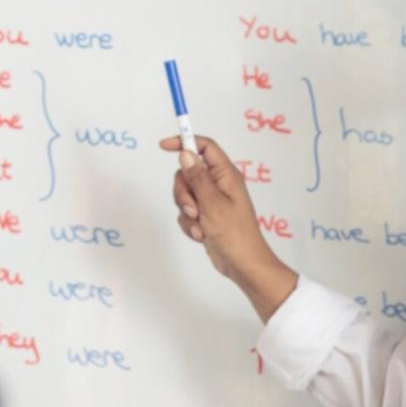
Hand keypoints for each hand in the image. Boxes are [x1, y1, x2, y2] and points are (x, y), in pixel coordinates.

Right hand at [159, 134, 297, 321]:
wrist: (242, 264)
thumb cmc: (234, 233)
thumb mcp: (213, 204)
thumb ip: (197, 178)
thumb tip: (185, 152)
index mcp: (226, 175)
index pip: (205, 147)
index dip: (185, 142)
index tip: (164, 146)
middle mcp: (218, 184)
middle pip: (187, 173)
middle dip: (183, 192)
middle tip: (194, 210)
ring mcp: (211, 201)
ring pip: (184, 195)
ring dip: (186, 212)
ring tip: (199, 226)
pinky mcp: (205, 216)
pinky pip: (186, 212)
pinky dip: (189, 224)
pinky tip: (201, 235)